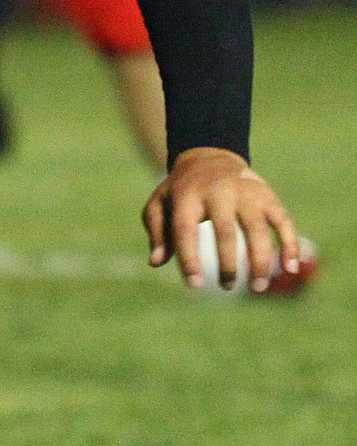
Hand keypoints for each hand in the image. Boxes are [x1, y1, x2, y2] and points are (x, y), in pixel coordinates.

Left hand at [142, 148, 300, 291]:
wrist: (210, 157)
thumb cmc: (181, 191)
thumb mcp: (159, 204)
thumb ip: (156, 232)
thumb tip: (156, 262)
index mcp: (188, 196)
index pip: (185, 230)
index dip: (189, 259)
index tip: (194, 285)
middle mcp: (220, 192)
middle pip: (226, 231)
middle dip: (228, 264)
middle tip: (226, 287)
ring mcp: (247, 193)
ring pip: (257, 229)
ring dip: (260, 261)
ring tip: (257, 288)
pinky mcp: (267, 196)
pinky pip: (283, 220)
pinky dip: (289, 244)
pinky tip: (289, 268)